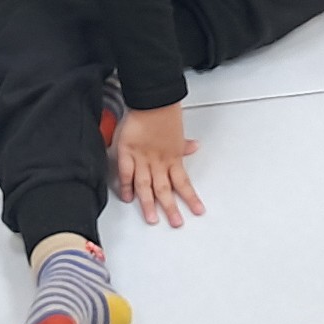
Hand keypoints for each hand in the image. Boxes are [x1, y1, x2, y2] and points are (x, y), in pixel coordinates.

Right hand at [114, 103, 203, 227]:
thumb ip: (183, 144)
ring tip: (152, 218)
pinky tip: (127, 197)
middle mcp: (159, 161)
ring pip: (146, 185)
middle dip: (170, 208)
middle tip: (176, 223)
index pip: (184, 183)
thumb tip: (193, 146)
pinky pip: (125, 173)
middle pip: (165, 189)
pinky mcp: (127, 151)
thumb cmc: (165, 114)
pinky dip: (126, 185)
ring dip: (149, 203)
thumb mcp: (178, 132)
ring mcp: (142, 158)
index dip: (190, 198)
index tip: (197, 211)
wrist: (152, 101)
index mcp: (173, 157)